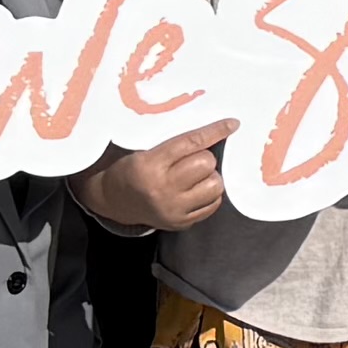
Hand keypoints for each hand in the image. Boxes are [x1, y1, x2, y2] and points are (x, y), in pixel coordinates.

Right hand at [80, 122, 224, 233]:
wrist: (115, 201)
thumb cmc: (132, 170)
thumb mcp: (144, 152)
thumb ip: (176, 146)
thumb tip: (215, 134)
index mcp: (150, 165)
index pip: (190, 143)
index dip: (214, 131)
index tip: (232, 124)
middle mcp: (162, 189)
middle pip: (206, 164)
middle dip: (205, 158)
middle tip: (193, 160)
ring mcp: (173, 209)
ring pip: (215, 186)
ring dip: (210, 177)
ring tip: (195, 177)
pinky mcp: (181, 223)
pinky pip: (213, 205)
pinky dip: (210, 194)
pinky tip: (196, 190)